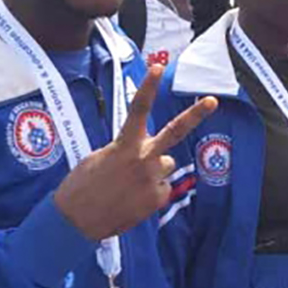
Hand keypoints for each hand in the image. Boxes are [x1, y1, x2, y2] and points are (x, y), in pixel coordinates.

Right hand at [53, 66, 215, 239]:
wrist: (75, 221)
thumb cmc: (82, 186)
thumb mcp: (100, 158)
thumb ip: (126, 150)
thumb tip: (145, 155)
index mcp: (124, 144)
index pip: (138, 109)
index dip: (149, 86)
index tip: (158, 66)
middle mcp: (142, 159)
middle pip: (174, 132)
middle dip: (195, 115)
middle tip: (212, 101)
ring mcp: (152, 179)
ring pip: (165, 165)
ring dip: (152, 171)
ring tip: (128, 185)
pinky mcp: (157, 199)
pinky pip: (161, 187)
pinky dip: (150, 192)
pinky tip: (132, 200)